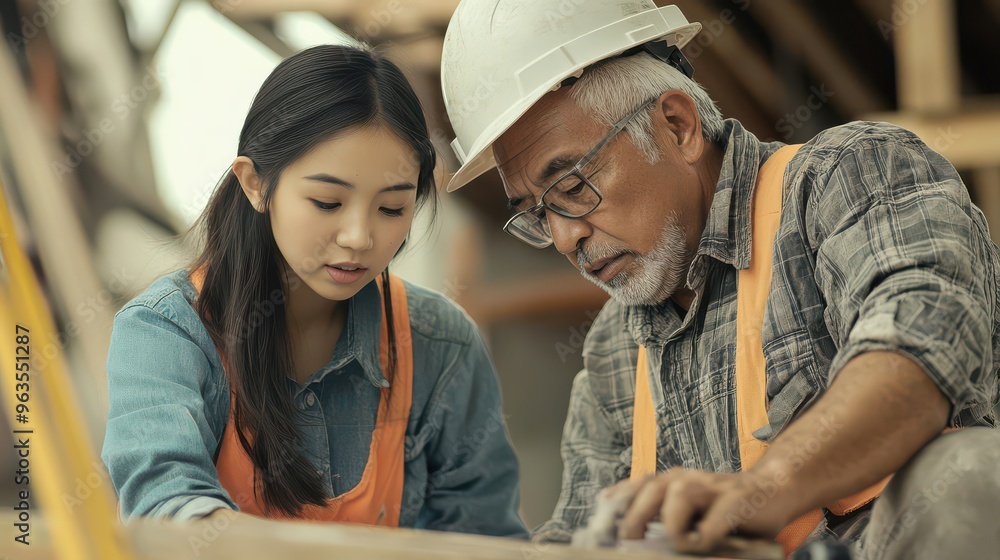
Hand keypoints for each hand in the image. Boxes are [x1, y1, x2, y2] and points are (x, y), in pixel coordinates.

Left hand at [609, 468, 797, 553]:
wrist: (774, 489)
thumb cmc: (727, 506)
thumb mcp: (693, 508)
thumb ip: (667, 515)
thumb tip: (633, 534)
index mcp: (677, 481)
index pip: (641, 484)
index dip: (621, 496)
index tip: (603, 507)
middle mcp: (691, 479)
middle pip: (654, 487)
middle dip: (635, 513)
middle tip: (628, 538)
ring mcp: (714, 487)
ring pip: (679, 493)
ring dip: (671, 521)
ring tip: (674, 543)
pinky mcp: (738, 500)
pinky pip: (715, 517)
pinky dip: (705, 534)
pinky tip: (703, 544)